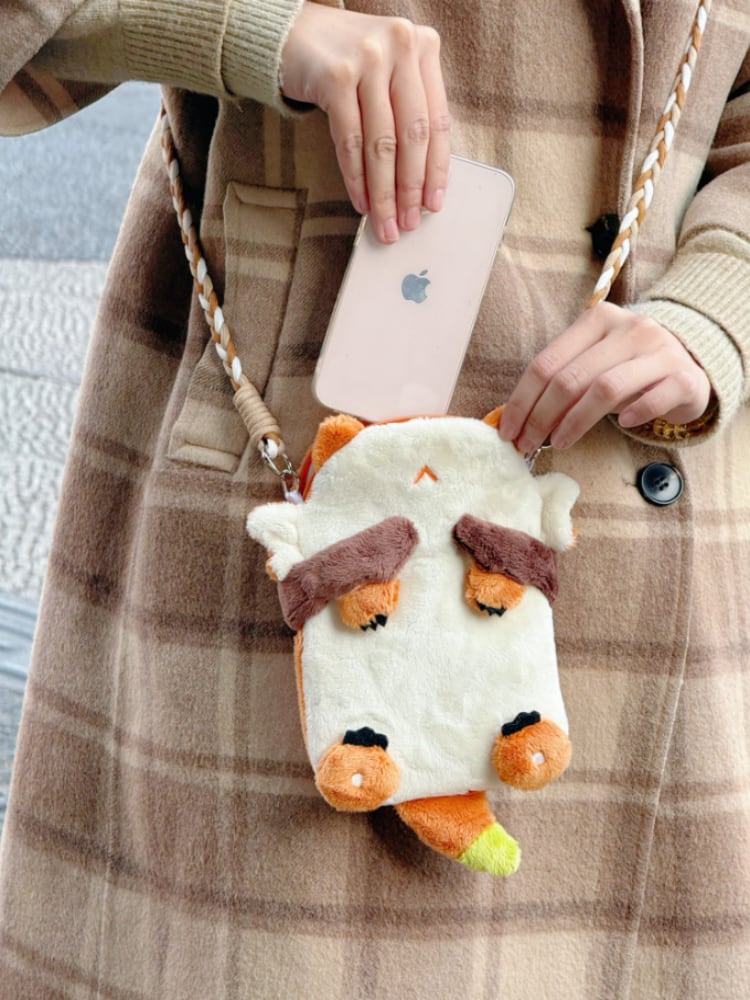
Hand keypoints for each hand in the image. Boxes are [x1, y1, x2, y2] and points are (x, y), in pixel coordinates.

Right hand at [280, 2, 450, 243]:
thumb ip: (408, 111)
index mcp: (423, 46)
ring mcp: (368, 59)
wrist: (293, 32)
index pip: (438, 120)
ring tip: (384, 222)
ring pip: (382, 144)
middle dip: (410, 189)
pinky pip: (350, 141)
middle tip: (407, 222)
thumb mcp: (389, 74)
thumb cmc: (347, 62)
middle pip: (412, 135)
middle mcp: (400, 46)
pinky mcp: (335, 77)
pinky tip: (360, 201)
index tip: (433, 204)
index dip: (436, 169)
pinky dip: (356, 178)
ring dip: (383, 193)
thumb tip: (419, 183)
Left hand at [499, 302, 710, 452]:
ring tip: (560, 442)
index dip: (522, 400)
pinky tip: (622, 424)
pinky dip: (634, 413)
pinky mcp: (685, 377)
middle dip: (542, 417)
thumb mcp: (592, 366)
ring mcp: (660, 350)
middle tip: (528, 444)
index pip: (546, 362)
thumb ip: (560, 382)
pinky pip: (653, 398)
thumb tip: (516, 420)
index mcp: (597, 320)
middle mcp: (629, 328)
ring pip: (606, 388)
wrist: (689, 366)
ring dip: (576, 422)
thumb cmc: (628, 371)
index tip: (508, 431)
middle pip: (571, 378)